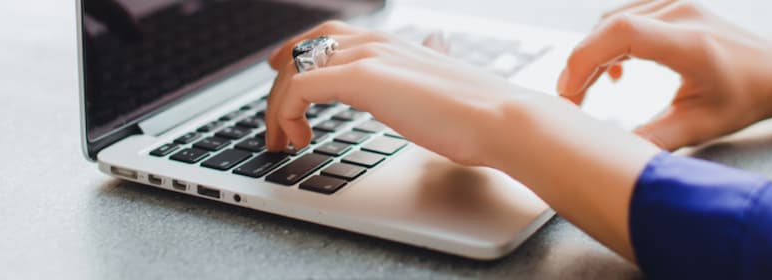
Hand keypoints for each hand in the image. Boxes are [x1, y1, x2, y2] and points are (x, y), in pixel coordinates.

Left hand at [262, 21, 538, 165]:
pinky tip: (299, 137)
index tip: (280, 77)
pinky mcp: (361, 78)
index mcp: (391, 42)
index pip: (327, 35)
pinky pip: (300, 88)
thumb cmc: (476, 113)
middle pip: (303, 48)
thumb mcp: (438, 82)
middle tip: (272, 123)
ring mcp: (366, 56)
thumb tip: (434, 46)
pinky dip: (288, 112)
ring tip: (280, 139)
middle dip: (279, 85)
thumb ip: (425, 65)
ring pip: (295, 68)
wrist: (499, 120)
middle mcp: (374, 41)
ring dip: (278, 106)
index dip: (297, 53)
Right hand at [559, 0, 771, 149]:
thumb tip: (615, 154)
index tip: (571, 91)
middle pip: (608, 26)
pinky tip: (616, 70)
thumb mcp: (700, 125)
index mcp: (690, 43)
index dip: (585, 58)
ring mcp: (675, 3)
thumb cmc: (745, 95)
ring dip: (592, 53)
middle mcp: (680, 13)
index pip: (622, 34)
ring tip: (588, 88)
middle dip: (580, 63)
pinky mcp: (670, 4)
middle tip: (571, 99)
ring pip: (611, 21)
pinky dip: (608, 43)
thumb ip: (656, 138)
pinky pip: (624, 17)